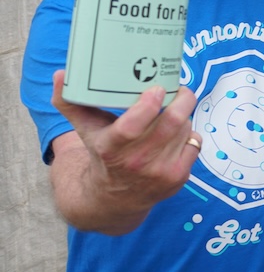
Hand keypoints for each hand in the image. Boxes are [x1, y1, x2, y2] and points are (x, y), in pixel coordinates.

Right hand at [50, 69, 200, 232]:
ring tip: (172, 111)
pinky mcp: (179, 177)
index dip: (147, 106)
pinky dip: (189, 132)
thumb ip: (71, 102)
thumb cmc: (101, 153)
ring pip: (185, 129)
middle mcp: (137, 162)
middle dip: (182, 100)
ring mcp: (160, 172)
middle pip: (171, 123)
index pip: (131, 127)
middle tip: (179, 89)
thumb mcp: (85, 130)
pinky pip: (195, 142)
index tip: (156, 89)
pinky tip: (177, 132)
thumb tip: (60, 74)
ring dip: (183, 115)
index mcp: (112, 148)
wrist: (114, 198)